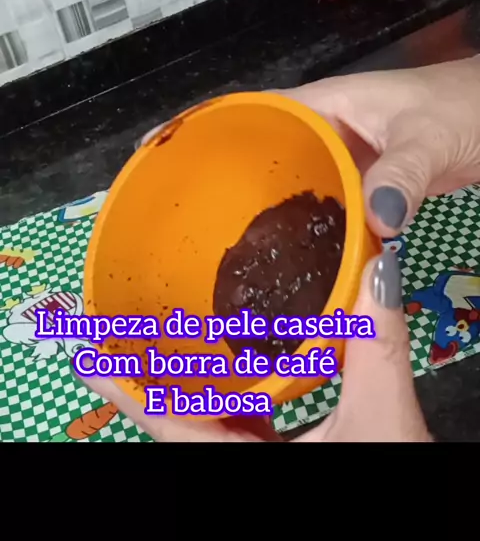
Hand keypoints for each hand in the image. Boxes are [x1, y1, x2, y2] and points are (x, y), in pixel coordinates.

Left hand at [83, 251, 430, 442]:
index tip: (86, 354)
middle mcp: (239, 467)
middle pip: (179, 420)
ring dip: (189, 383)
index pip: (168, 425)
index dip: (125, 388)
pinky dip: (231, 395)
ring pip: (210, 423)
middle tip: (122, 330)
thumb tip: (377, 273)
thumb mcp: (382, 425)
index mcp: (242, 466)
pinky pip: (240, 425)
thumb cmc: (391, 495)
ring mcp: (257, 463)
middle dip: (149, 375)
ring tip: (168, 340)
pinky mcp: (283, 458)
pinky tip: (241, 368)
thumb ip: (377, 350)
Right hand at [140, 58, 479, 238]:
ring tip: (218, 252)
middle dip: (219, 181)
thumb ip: (401, 173)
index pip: (248, 111)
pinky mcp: (362, 187)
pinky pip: (320, 209)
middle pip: (259, 155)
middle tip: (179, 225)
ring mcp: (342, 162)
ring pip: (288, 186)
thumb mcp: (428, 137)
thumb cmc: (464, 109)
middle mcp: (323, 133)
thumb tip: (372, 222)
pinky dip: (302, 230)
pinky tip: (289, 260)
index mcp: (323, 106)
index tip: (154, 151)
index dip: (199, 127)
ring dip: (259, 211)